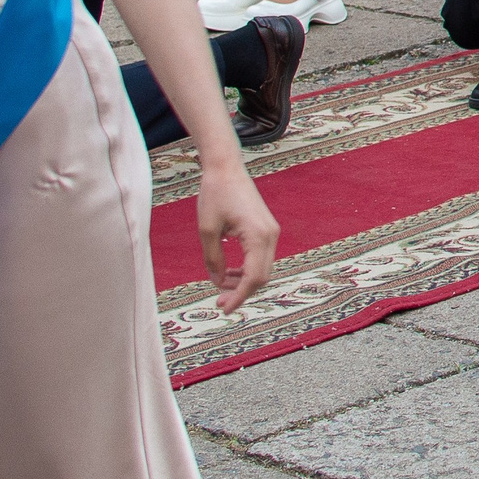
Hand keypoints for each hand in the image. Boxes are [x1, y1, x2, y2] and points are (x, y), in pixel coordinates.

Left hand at [198, 163, 278, 313]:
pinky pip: (260, 257)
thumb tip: (218, 282)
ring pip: (262, 268)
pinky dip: (247, 269)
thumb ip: (213, 260)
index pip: (253, 278)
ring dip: (243, 281)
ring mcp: (271, 232)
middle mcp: (271, 235)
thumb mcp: (207, 231)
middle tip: (219, 302)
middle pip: (262, 276)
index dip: (239, 297)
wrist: (226, 168)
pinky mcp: (266, 229)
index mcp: (258, 236)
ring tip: (221, 286)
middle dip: (241, 292)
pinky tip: (229, 272)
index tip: (224, 309)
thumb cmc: (215, 194)